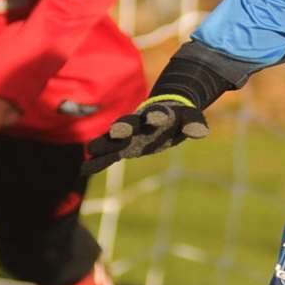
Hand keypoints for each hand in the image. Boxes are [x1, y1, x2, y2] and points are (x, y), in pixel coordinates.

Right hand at [82, 97, 208, 174]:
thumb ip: (194, 124)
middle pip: (130, 123)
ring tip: (90, 150)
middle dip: (124, 126)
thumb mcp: (190, 119)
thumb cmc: (177, 117)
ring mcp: (128, 135)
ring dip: (104, 144)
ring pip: (114, 139)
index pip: (157, 114)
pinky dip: (97, 162)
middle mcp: (139, 123)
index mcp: (157, 114)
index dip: (156, 116)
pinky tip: (83, 170)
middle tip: (117, 130)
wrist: (162, 115)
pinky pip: (108, 155)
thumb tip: (201, 132)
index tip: (154, 117)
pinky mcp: (123, 147)